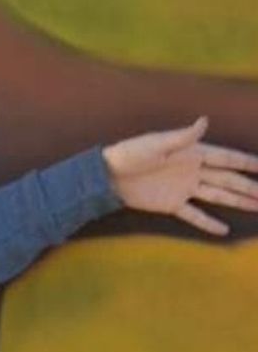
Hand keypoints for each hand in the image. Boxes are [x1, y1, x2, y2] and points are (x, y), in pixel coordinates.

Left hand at [103, 119, 257, 236]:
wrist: (108, 176)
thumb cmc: (131, 154)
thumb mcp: (156, 144)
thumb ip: (183, 137)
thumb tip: (204, 121)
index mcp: (193, 153)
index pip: (227, 158)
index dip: (246, 162)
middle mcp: (194, 171)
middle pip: (228, 180)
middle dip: (249, 186)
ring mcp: (184, 189)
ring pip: (218, 196)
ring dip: (238, 202)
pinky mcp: (172, 205)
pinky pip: (194, 215)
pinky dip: (208, 223)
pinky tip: (223, 231)